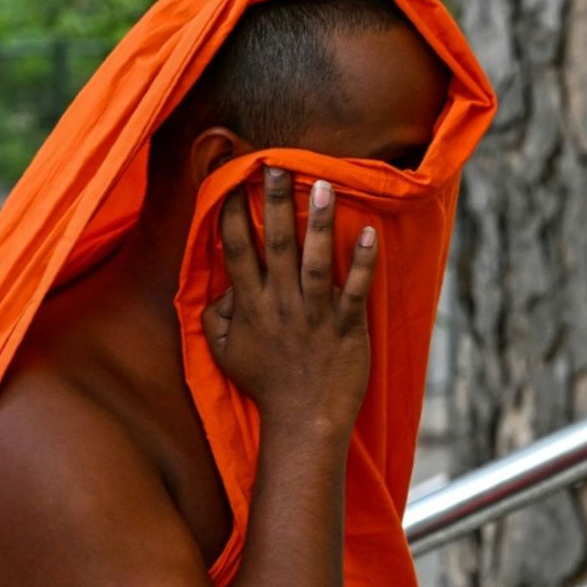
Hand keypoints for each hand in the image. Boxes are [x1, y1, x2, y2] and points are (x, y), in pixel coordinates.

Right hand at [202, 166, 377, 437]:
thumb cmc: (266, 385)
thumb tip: (220, 289)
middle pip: (275, 245)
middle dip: (272, 202)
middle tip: (272, 164)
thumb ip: (216, 318)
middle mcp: (280, 305)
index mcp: (250, 307)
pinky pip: (355, 289)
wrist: (304, 421)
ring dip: (318, 222)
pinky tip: (370, 233)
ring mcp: (316, 314)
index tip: (229, 183)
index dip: (231, 216)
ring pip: (315, 261)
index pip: (236, 252)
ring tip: (321, 183)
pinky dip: (362, 262)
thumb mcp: (224, 355)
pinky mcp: (348, 326)